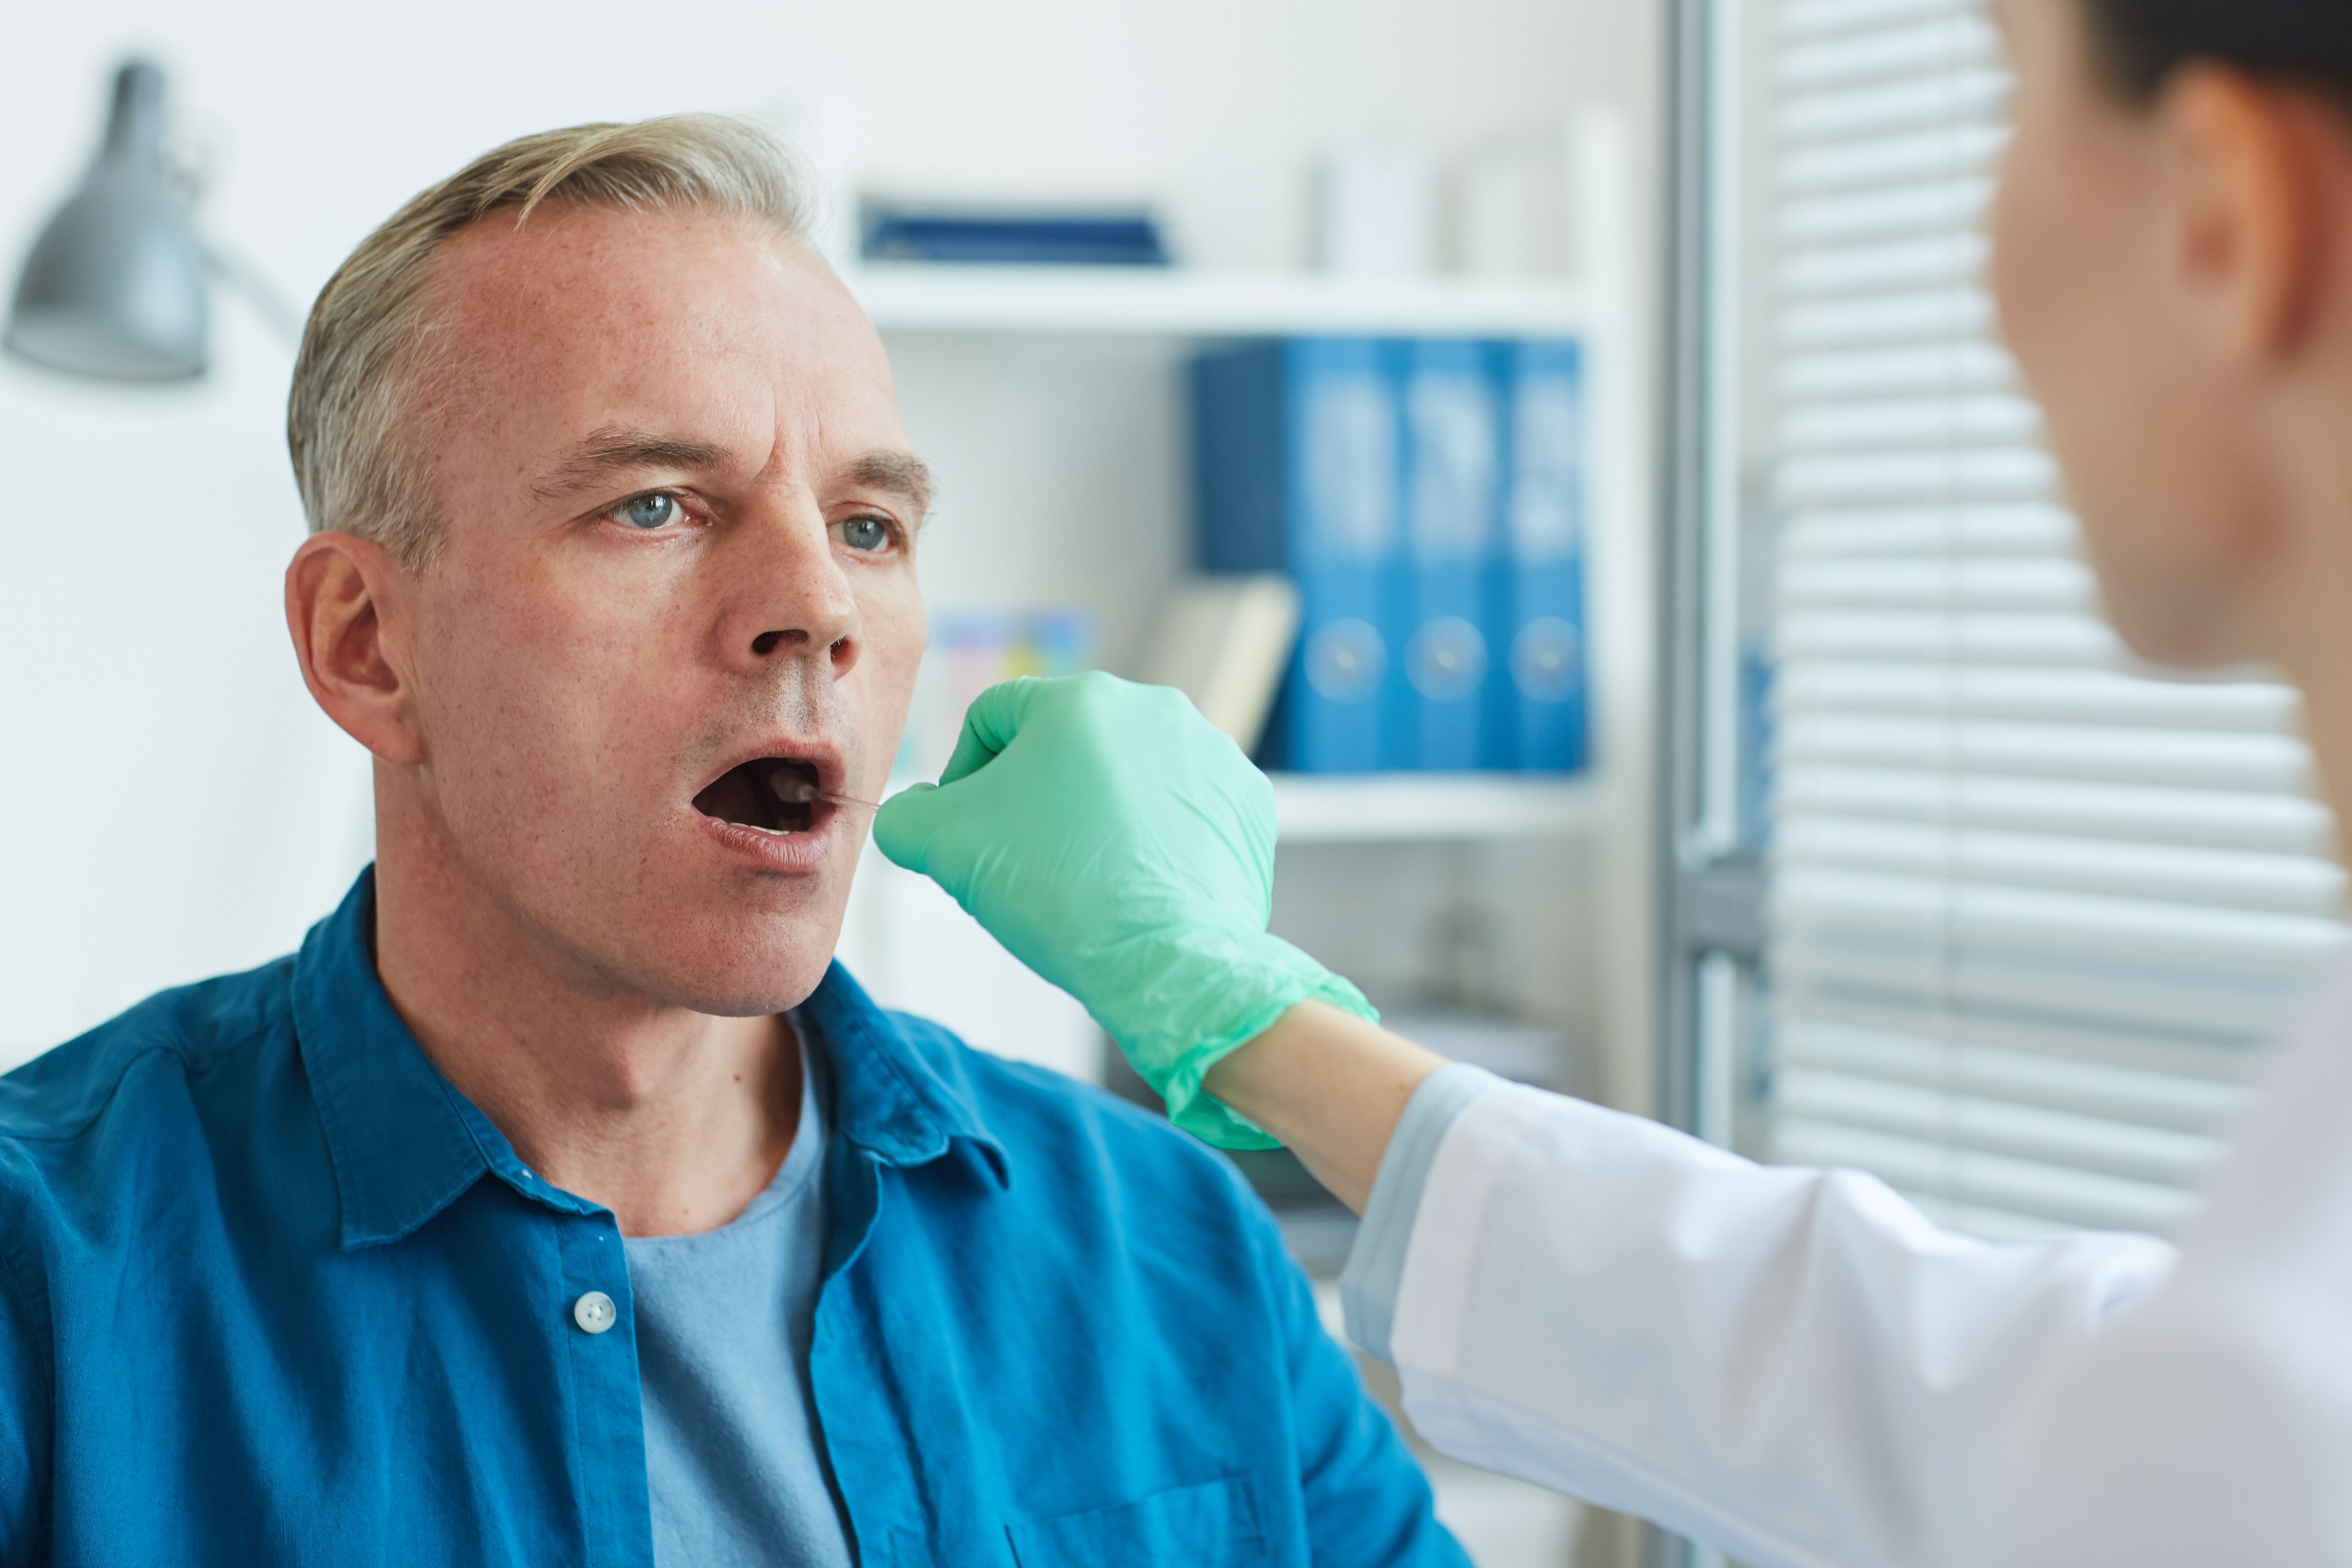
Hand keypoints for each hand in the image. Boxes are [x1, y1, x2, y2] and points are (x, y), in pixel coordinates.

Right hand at [873, 673, 1376, 1146]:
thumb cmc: (1057, 892)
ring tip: (1085, 879)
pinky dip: (1155, 841)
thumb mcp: (942, 845)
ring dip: (1096, 817)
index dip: (964, 774)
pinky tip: (1139, 885)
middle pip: (1065, 747)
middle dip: (1035, 798)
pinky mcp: (1247, 804)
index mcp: (1078, 699)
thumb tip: (914, 816)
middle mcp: (1154, 707)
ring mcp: (1211, 754)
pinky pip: (1181, 812)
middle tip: (1022, 862)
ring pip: (1126, 777)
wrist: (1166, 960)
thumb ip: (908, 816)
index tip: (968, 831)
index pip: (993, 717)